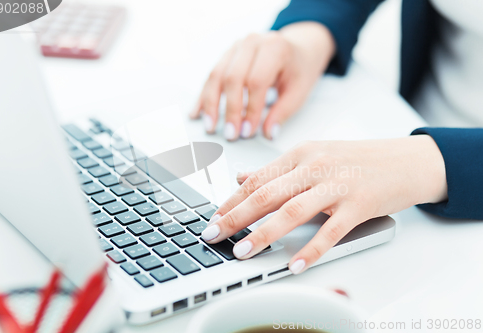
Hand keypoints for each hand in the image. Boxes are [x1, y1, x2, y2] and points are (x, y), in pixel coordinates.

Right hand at [189, 22, 334, 140]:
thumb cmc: (299, 69)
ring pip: (216, 75)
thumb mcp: (299, 90)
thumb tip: (267, 134)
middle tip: (231, 135)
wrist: (298, 48)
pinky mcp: (227, 54)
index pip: (257, 81)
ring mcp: (237, 46)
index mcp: (275, 48)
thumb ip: (283, 112)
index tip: (247, 132)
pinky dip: (204, 96)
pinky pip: (211, 76)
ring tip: (210, 127)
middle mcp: (252, 42)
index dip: (251, 109)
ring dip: (211, 104)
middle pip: (233, 78)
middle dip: (230, 110)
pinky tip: (197, 113)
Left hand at [201, 136, 447, 273]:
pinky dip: (310, 249)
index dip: (231, 200)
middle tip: (214, 235)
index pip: (257, 179)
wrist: (406, 160)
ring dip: (264, 234)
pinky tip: (294, 264)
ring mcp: (337, 185)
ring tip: (243, 252)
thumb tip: (242, 177)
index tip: (213, 217)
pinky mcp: (358, 206)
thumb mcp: (314, 155)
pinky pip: (330, 232)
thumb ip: (278, 170)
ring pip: (292, 211)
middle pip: (267, 194)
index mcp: (301, 153)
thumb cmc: (357, 160)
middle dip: (236, 217)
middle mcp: (315, 166)